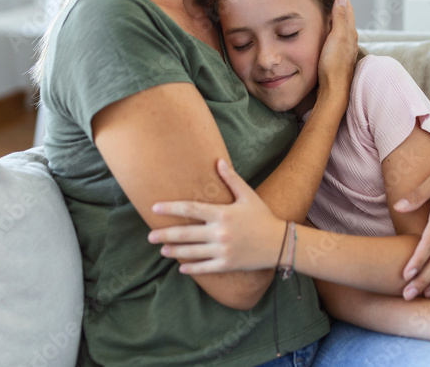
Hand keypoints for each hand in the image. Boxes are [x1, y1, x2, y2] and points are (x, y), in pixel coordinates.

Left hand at [148, 159, 285, 273]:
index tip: (155, 207)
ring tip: (162, 250)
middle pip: (186, 233)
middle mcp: (220, 232)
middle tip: (150, 236)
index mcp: (222, 213)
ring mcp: (223, 250)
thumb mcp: (248, 196)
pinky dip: (192, 268)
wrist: (279, 242)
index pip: (191, 209)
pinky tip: (182, 267)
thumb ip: (231, 179)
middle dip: (165, 234)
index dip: (171, 208)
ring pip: (192, 252)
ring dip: (175, 251)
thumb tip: (218, 161)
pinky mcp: (227, 264)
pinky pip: (205, 267)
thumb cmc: (262, 216)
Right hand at [316, 0, 357, 104]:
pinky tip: (327, 31)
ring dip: (337, 15)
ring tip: (329, 7)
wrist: (333, 90)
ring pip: (342, 26)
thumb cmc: (334, 65)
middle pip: (346, 16)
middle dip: (340, 3)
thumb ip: (340, 18)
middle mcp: (349, 39)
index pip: (348, 8)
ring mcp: (344, 48)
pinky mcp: (338, 56)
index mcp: (350, 32)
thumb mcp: (337, 37)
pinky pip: (336, 36)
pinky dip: (333, 27)